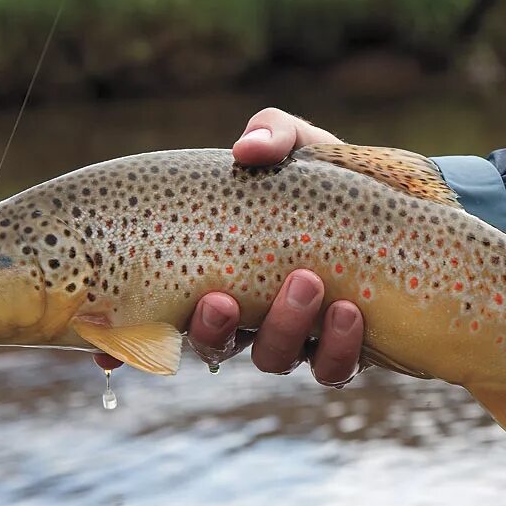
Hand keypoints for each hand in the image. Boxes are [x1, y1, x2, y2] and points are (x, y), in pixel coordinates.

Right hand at [95, 109, 366, 385]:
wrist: (401, 203)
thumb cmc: (331, 176)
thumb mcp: (298, 144)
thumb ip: (271, 135)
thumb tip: (244, 152)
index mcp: (222, 271)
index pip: (164, 314)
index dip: (129, 345)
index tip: (104, 358)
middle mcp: (253, 312)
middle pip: (213, 344)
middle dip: (211, 328)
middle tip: (224, 298)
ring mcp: (299, 335)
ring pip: (273, 359)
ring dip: (284, 327)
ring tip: (306, 282)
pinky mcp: (347, 350)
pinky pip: (332, 370)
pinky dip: (337, 347)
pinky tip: (350, 312)